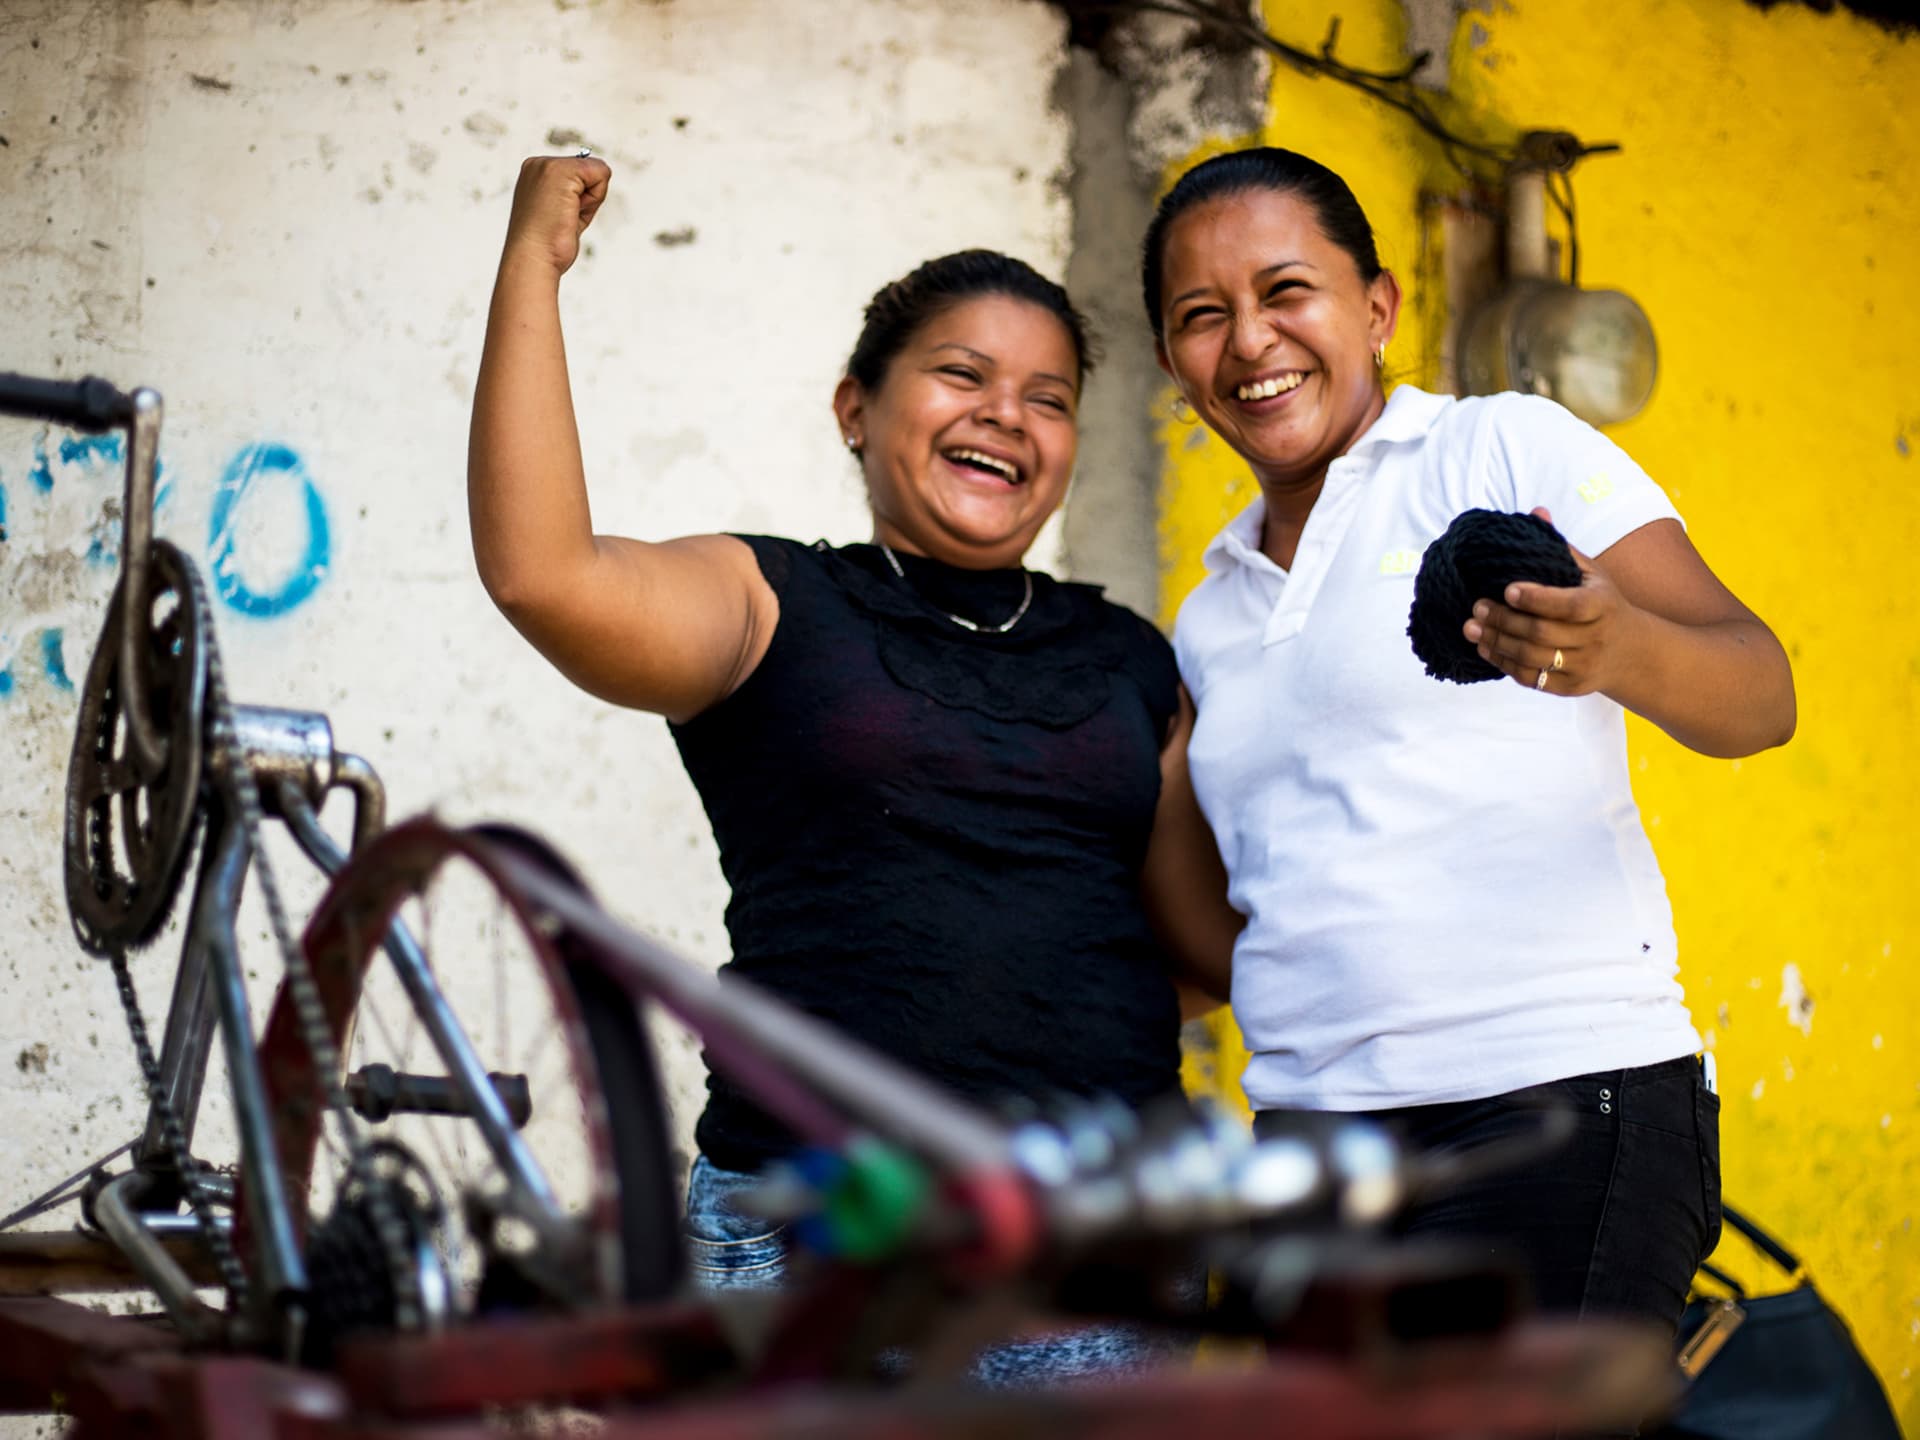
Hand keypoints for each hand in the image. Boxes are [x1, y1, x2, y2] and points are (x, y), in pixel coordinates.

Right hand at [500, 155, 611, 275]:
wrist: (533, 259)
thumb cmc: (547, 244)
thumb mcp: (561, 211)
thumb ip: (575, 192)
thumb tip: (601, 172)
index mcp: (535, 172)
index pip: (579, 174)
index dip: (580, 200)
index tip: (560, 217)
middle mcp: (538, 164)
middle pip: (589, 170)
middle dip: (587, 198)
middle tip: (563, 218)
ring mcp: (547, 164)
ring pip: (596, 170)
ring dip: (590, 200)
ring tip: (566, 216)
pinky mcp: (560, 170)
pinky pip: (601, 173)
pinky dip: (594, 198)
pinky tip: (571, 211)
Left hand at [1461, 507, 1649, 696]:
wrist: (1630, 652)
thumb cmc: (1601, 603)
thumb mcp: (1591, 574)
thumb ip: (1561, 548)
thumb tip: (1537, 512)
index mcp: (1602, 606)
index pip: (1569, 606)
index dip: (1536, 599)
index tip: (1506, 589)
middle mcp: (1595, 639)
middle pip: (1542, 634)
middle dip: (1504, 620)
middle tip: (1476, 606)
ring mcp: (1584, 666)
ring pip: (1533, 659)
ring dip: (1497, 644)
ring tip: (1471, 628)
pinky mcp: (1571, 687)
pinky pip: (1532, 679)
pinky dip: (1505, 665)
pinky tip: (1486, 649)